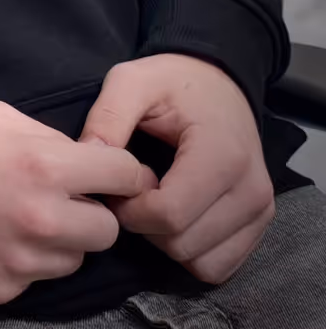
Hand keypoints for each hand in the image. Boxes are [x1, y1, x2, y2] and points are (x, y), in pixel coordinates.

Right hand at [0, 101, 150, 304]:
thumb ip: (51, 140)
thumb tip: (88, 162)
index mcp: (44, 166)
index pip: (124, 175)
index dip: (124, 171)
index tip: (117, 174)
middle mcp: (41, 219)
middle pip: (108, 230)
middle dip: (92, 211)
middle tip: (63, 199)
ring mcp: (21, 261)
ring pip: (74, 258)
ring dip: (60, 240)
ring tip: (21, 216)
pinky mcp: (1, 290)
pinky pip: (36, 278)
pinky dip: (24, 259)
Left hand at [80, 54, 273, 282]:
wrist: (218, 81)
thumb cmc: (173, 81)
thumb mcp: (131, 80)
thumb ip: (107, 116)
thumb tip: (87, 156)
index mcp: (222, 155)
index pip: (170, 215)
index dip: (130, 210)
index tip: (115, 186)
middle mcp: (250, 190)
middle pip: (183, 243)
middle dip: (144, 225)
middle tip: (130, 192)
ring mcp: (260, 211)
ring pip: (202, 264)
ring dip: (166, 241)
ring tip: (152, 201)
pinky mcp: (260, 223)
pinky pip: (220, 265)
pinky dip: (191, 251)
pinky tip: (174, 215)